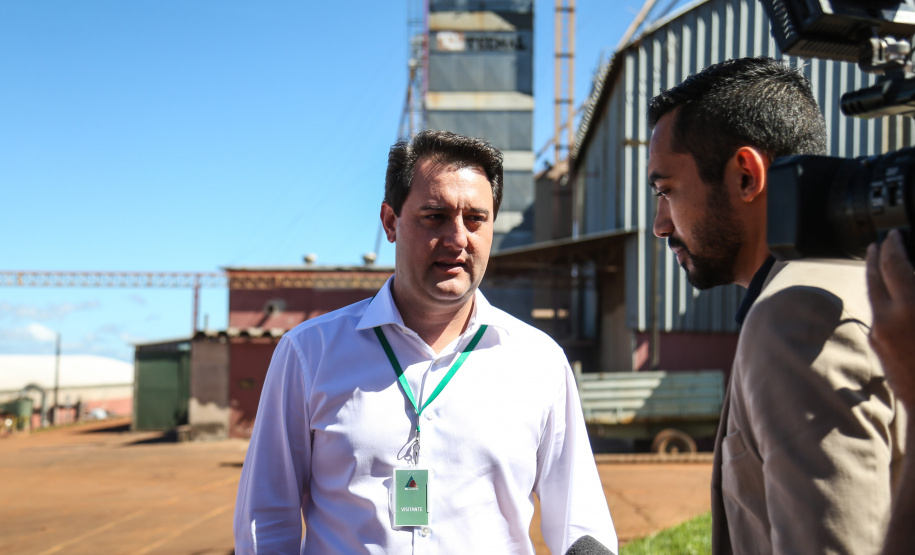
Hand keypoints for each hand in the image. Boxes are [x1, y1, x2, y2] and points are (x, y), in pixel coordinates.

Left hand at [866, 229, 914, 408]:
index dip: (893, 245)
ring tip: (880, 263)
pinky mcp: (877, 346)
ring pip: (872, 296)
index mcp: (910, 307)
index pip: (893, 264)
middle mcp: (887, 318)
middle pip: (872, 276)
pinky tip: (892, 296)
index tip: (893, 234)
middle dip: (875, 256)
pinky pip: (877, 314)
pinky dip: (882, 299)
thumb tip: (910, 274)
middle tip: (878, 242)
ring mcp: (879, 333)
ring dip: (875, 277)